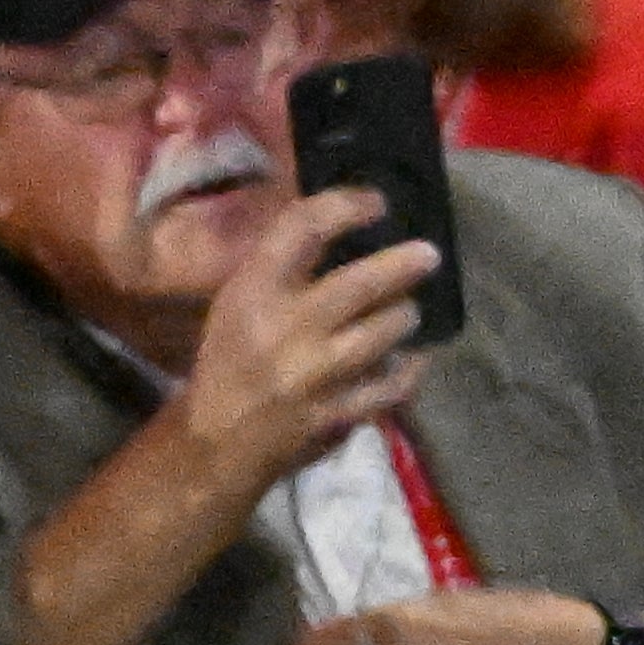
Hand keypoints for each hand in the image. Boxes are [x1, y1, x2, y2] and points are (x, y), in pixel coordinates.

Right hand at [176, 185, 432, 498]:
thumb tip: (343, 221)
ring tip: (407, 310)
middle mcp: (285, 329)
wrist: (214, 443)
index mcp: (252, 293)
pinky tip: (414, 358)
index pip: (302, 229)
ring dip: (405, 316)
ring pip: (385, 332)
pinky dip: (409, 369)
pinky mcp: (338, 414)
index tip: (374, 201)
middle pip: (360, 284)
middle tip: (429, 253)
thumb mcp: (238, 304)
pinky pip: (393, 385)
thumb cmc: (229, 362)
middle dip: (404, 264)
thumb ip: (283, 268)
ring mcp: (315, 376)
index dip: (345, 205)